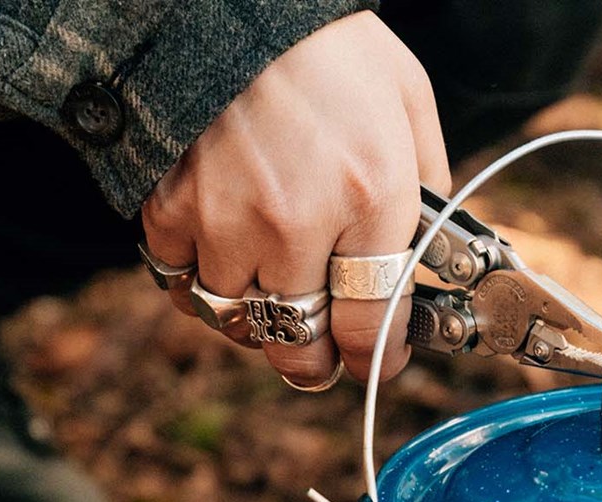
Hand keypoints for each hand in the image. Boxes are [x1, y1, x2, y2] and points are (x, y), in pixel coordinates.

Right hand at [140, 11, 450, 386]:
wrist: (234, 2)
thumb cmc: (331, 48)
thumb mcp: (409, 105)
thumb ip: (425, 188)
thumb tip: (430, 255)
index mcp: (370, 196)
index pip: (372, 325)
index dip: (376, 361)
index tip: (375, 365)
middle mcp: (296, 222)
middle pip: (301, 342)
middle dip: (316, 363)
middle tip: (321, 360)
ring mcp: (226, 219)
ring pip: (237, 322)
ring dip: (257, 323)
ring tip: (271, 301)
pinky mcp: (171, 206)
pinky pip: (182, 283)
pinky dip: (201, 284)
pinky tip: (222, 260)